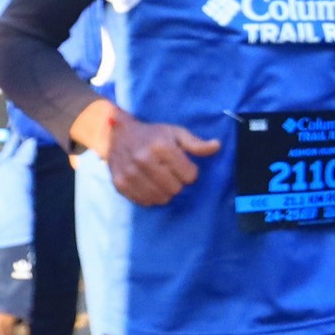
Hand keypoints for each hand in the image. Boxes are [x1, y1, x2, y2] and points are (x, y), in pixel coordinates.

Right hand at [92, 108, 217, 207]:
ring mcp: (130, 173)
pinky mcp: (120, 185)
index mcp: (161, 147)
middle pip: (176, 189)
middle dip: (177, 182)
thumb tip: (217, 146)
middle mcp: (143, 160)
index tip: (182, 166)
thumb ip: (196, 143)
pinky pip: (145, 202)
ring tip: (160, 179)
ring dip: (165, 191)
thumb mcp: (176, 133)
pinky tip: (149, 184)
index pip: (189, 176)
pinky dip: (151, 196)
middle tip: (170, 172)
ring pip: (161, 198)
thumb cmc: (153, 135)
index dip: (190, 172)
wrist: (117, 135)